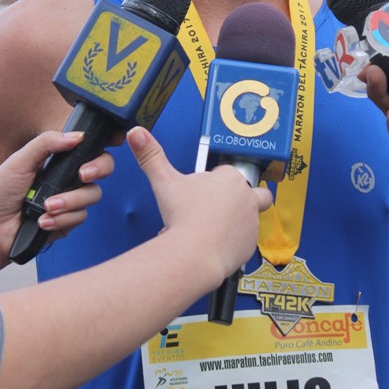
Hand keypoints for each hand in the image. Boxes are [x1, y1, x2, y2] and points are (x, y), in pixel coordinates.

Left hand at [0, 130, 114, 270]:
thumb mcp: (19, 161)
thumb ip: (46, 143)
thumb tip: (77, 135)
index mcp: (58, 159)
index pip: (88, 146)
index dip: (106, 141)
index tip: (113, 140)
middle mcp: (68, 178)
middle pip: (103, 167)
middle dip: (97, 169)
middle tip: (82, 174)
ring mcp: (71, 199)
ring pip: (93, 194)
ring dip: (70, 201)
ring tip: (46, 207)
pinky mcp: (69, 221)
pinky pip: (81, 216)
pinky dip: (62, 219)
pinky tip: (42, 221)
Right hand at [127, 126, 272, 279]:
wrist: (194, 255)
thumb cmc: (183, 217)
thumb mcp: (164, 182)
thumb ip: (151, 156)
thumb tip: (136, 133)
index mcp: (230, 178)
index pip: (227, 173)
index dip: (212, 181)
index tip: (198, 192)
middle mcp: (246, 197)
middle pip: (252, 191)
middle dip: (239, 197)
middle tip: (217, 208)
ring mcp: (251, 222)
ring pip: (248, 218)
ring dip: (234, 222)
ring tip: (209, 230)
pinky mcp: (250, 245)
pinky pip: (244, 241)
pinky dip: (231, 243)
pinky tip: (213, 246)